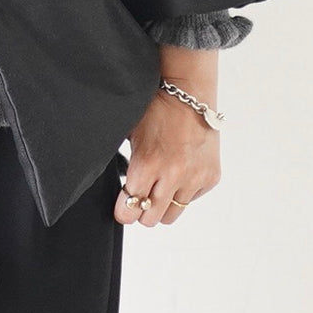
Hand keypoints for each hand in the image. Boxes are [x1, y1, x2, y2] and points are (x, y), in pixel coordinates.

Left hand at [115, 46, 221, 226]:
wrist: (189, 93)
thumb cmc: (155, 109)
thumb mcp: (127, 133)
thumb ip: (120, 161)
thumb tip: (100, 182)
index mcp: (147, 164)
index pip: (129, 209)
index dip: (122, 210)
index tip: (120, 206)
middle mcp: (173, 174)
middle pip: (150, 219)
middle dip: (140, 210)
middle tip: (139, 194)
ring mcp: (195, 177)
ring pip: (172, 215)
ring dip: (162, 204)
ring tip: (159, 184)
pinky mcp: (211, 177)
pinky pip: (191, 199)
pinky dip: (183, 192)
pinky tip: (178, 171)